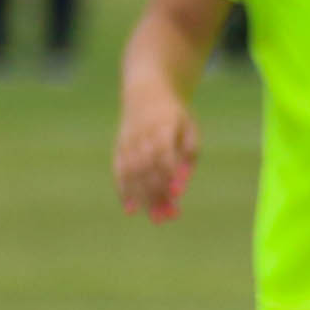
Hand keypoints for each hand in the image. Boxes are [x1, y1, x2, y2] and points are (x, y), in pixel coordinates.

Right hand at [113, 88, 197, 220]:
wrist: (147, 91)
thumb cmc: (176, 115)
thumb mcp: (190, 128)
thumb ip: (189, 153)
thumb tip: (183, 182)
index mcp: (162, 126)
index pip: (163, 153)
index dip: (168, 174)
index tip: (177, 194)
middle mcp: (142, 134)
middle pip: (147, 168)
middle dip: (157, 193)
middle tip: (169, 217)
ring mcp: (128, 141)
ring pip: (132, 173)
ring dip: (143, 197)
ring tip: (156, 218)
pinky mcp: (119, 147)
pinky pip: (119, 171)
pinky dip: (123, 190)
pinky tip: (130, 209)